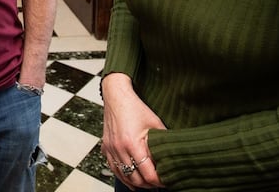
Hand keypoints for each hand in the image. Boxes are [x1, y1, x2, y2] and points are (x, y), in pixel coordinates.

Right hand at [101, 72, 166, 188]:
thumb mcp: (155, 123)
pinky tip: (131, 181)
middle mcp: (119, 148)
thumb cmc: (135, 107)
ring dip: (136, 183)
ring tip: (148, 184)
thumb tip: (172, 156)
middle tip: (160, 184)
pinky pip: (113, 168)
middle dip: (149, 184)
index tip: (167, 181)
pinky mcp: (106, 147)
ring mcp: (111, 149)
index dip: (159, 181)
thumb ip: (163, 141)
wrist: (116, 96)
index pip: (148, 173)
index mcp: (132, 143)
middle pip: (135, 178)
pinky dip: (123, 177)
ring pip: (123, 176)